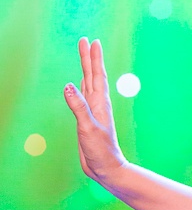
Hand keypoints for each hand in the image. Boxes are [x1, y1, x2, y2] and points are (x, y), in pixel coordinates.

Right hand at [63, 37, 125, 181]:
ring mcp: (92, 111)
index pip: (96, 75)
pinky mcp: (87, 120)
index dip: (93, 58)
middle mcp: (97, 104)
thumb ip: (79, 107)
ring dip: (86, 69)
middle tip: (85, 41)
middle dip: (88, 57)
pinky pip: (83, 98)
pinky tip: (78, 84)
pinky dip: (80, 87)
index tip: (92, 42)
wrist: (106, 169)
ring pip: (88, 84)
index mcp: (100, 103)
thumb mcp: (88, 128)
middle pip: (92, 75)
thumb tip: (68, 85)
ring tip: (84, 55)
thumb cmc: (101, 150)